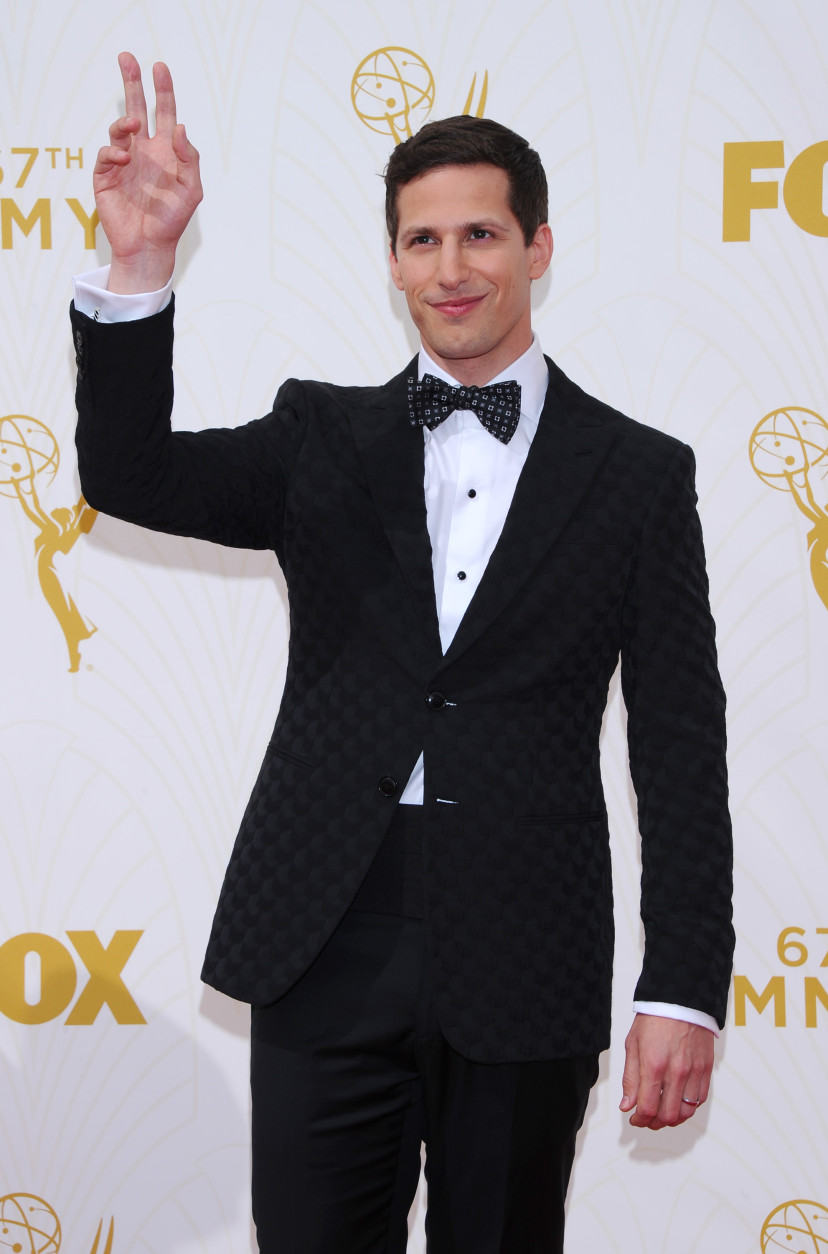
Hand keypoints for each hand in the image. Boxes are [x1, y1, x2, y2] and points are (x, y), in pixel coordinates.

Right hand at [93, 52, 202, 292]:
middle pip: (136, 109)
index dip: (163, 90)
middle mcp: (143, 151)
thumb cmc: (172, 221)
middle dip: (132, 83)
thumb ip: (189, 159)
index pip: (164, 113)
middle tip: (127, 58)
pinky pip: (107, 154)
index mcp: (165, 152)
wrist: (150, 246)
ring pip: (120, 129)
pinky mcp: (106, 175)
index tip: (159, 67)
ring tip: (133, 128)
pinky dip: (114, 151)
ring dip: (125, 123)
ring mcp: (123, 162)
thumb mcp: (191, 191)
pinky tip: (124, 157)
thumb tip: (179, 127)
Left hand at [619, 1013, 713, 1129]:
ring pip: (686, 1112)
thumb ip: (630, 1078)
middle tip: (647, 1118)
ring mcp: (694, 1071)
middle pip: (667, 1116)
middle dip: (654, 1123)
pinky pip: (700, 1099)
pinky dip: (688, 1107)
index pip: (647, 1108)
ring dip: (672, 1119)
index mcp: (653, 1064)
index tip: (634, 1118)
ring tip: (662, 1113)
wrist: (680, 998)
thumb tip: (627, 1106)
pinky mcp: (706, 1069)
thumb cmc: (654, 1019)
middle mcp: (676, 1071)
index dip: (639, 1120)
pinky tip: (678, 1101)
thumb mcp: (633, 1045)